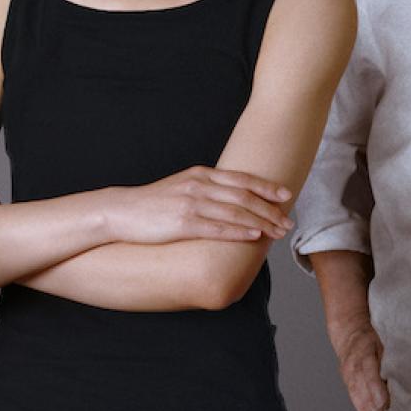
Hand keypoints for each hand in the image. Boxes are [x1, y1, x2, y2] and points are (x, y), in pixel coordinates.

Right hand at [104, 167, 293, 243]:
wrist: (122, 212)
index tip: (286, 195)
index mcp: (200, 175)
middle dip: (270, 210)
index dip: (266, 187)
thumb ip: (206, 188)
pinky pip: (217, 228)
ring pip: (236, 212)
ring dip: (262, 222)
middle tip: (287, 221)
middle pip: (244, 196)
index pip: (241, 179)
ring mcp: (191, 204)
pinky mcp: (183, 223)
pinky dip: (239, 231)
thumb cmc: (153, 203)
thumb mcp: (182, 186)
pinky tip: (254, 236)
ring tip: (278, 232)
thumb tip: (230, 198)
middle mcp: (199, 186)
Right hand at [329, 318, 389, 410]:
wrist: (348, 332)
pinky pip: (353, 396)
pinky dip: (361, 409)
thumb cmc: (371, 339)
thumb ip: (390, 359)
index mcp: (364, 351)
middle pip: (361, 387)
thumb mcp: (383, 342)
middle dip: (371, 405)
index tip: (384, 403)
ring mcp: (348, 372)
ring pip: (356, 394)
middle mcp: (353, 363)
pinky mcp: (347, 380)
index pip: (369, 372)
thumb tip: (404, 378)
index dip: (375, 388)